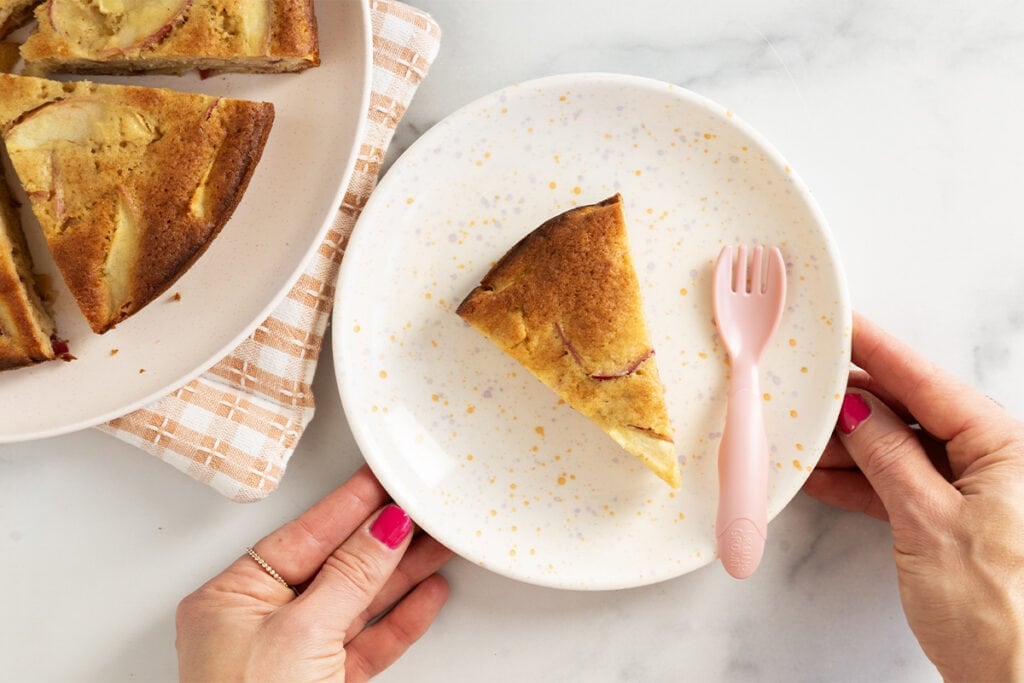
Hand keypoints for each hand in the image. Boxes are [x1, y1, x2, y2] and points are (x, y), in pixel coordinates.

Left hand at [175, 465, 452, 681]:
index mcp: (231, 600)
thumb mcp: (301, 633)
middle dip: (384, 537)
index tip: (383, 477)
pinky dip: (402, 618)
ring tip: (439, 541)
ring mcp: (295, 656)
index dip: (348, 505)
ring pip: (359, 601)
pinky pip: (369, 641)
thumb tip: (382, 529)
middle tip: (422, 504)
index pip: (302, 535)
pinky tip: (428, 591)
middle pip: (336, 565)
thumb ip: (348, 577)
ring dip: (403, 573)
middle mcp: (260, 624)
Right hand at [803, 313, 1023, 681]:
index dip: (876, 349)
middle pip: (911, 412)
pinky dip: (860, 484)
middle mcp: (994, 463)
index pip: (926, 381)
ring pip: (900, 451)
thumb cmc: (1005, 614)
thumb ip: (889, 457)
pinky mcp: (954, 527)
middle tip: (805, 383)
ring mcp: (973, 495)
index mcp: (1003, 447)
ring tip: (799, 435)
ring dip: (849, 447)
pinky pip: (900, 488)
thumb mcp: (928, 521)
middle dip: (854, 401)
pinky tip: (820, 477)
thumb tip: (858, 413)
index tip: (840, 323)